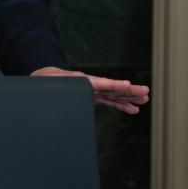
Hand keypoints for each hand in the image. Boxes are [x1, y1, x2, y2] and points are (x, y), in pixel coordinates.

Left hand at [31, 66, 149, 114]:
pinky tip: (133, 109)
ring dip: (129, 97)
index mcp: (78, 80)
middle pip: (110, 87)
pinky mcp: (92, 96)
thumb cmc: (43, 81)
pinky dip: (121, 105)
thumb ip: (55, 87)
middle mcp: (88, 85)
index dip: (111, 84)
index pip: (97, 82)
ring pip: (113, 94)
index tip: (126, 85)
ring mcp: (92, 91)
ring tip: (145, 99)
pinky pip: (110, 101)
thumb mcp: (47, 84)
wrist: (41, 79)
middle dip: (127, 90)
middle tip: (145, 92)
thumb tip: (60, 91)